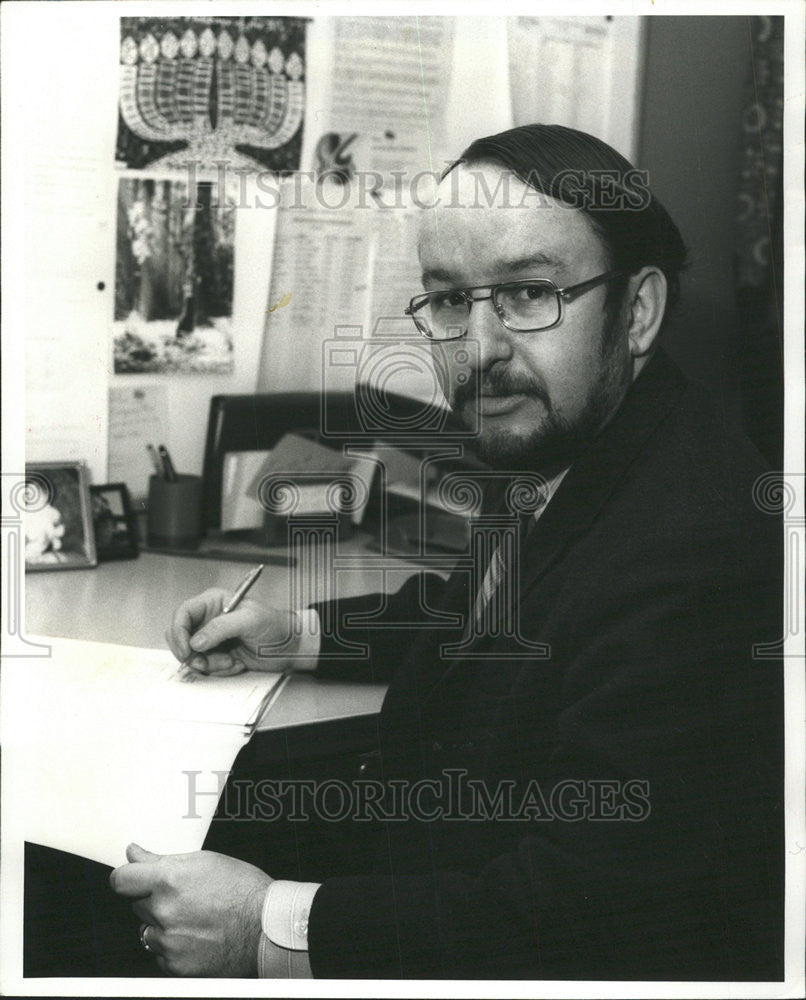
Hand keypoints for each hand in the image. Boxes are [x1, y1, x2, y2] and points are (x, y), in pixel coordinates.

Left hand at [110, 844, 270, 976]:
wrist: (266, 927)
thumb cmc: (244, 891)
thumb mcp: (205, 861)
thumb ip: (162, 860)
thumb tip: (136, 855)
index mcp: (169, 880)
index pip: (121, 880)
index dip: (125, 877)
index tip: (130, 878)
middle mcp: (164, 911)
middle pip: (138, 904)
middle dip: (154, 899)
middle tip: (183, 897)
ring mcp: (168, 940)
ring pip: (148, 930)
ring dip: (162, 924)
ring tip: (193, 918)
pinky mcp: (175, 965)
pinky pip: (160, 954)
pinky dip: (172, 946)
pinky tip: (195, 936)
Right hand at [166, 588, 301, 674]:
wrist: (289, 646)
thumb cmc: (274, 625)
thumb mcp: (249, 620)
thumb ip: (221, 628)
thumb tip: (196, 641)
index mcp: (213, 602)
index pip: (183, 613)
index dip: (179, 632)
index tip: (186, 650)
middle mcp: (208, 619)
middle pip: (181, 637)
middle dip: (191, 653)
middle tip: (205, 663)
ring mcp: (212, 638)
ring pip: (192, 655)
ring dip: (209, 664)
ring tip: (231, 660)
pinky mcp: (217, 655)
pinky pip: (205, 666)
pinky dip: (219, 670)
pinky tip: (236, 663)